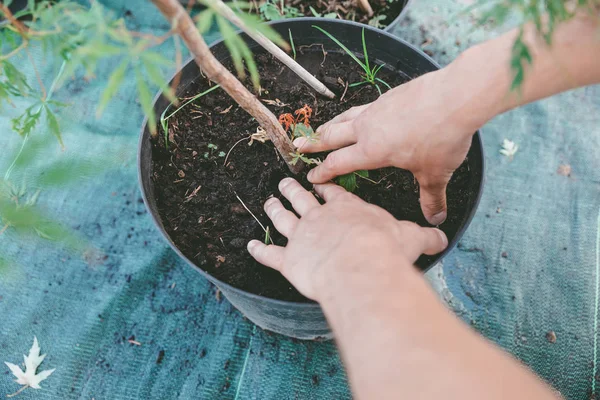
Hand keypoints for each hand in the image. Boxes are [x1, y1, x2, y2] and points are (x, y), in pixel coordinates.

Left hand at [247, 178, 447, 301]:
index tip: (318, 180)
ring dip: (274, 209)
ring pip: (282, 217)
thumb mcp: (412, 237)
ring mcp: (302, 235)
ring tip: (268, 202)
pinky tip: (251, 246)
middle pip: (302, 197)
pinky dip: (260, 250)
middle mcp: (320, 216)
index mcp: (346, 207)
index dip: (326, 186)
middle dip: (293, 188)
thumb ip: (426, 236)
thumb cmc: (385, 247)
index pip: (334, 191)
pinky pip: (270, 253)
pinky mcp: (289, 259)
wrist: (361, 264)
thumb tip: (444, 237)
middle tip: (285, 182)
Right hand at [293, 70, 478, 224]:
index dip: (322, 172)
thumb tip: (436, 219)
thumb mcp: (435, 173)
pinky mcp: (389, 96)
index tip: (310, 177)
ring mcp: (377, 109)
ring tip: (321, 129)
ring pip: (345, 118)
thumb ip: (431, 196)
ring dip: (329, 125)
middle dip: (313, 143)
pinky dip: (353, 114)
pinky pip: (363, 107)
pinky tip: (359, 115)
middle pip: (332, 136)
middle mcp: (368, 128)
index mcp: (372, 150)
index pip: (338, 163)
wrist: (456, 95)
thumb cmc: (442, 137)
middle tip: (297, 146)